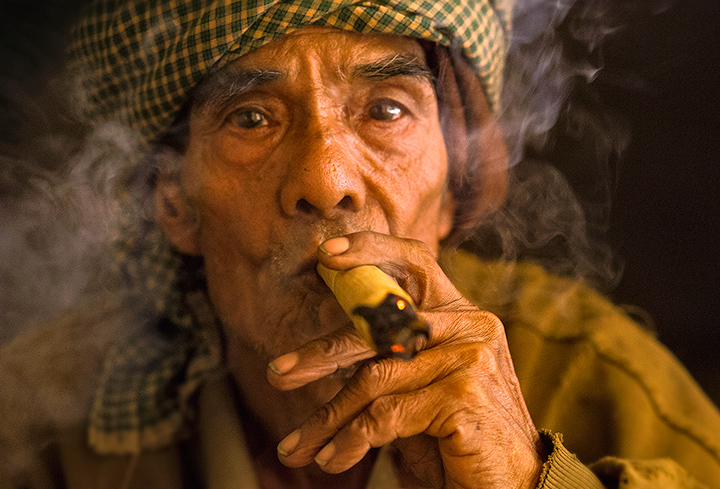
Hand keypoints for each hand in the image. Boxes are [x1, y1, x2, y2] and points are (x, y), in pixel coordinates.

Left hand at [266, 232, 543, 487]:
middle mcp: (471, 326)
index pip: (415, 262)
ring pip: (375, 377)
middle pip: (381, 323)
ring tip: (297, 447)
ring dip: (327, 417)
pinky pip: (387, 414)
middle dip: (323, 353)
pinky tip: (333, 458)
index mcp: (460, 316)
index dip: (370, 250)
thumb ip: (391, 358)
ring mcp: (471, 357)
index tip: (325, 257)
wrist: (513, 486)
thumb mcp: (421, 388)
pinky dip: (351, 440)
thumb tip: (326, 347)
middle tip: (279, 375)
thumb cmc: (459, 437)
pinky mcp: (464, 395)